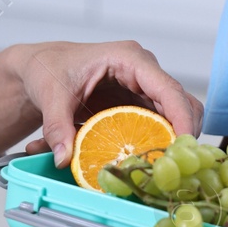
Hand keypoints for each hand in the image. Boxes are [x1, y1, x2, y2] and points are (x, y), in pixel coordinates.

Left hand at [14, 41, 201, 166]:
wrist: (44, 68)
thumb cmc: (50, 69)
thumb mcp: (51, 96)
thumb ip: (57, 127)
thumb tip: (65, 158)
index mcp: (128, 59)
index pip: (167, 88)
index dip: (181, 117)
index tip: (183, 145)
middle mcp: (144, 71)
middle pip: (182, 103)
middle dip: (182, 134)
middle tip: (170, 165)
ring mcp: (145, 88)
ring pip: (177, 115)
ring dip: (173, 141)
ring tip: (160, 167)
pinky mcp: (140, 104)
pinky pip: (161, 124)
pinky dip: (159, 143)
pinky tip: (146, 161)